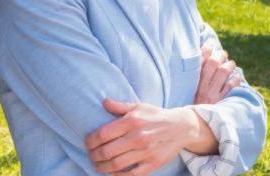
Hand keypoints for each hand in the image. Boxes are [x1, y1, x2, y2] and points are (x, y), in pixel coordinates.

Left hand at [85, 100, 206, 174]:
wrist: (181, 127)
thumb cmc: (156, 116)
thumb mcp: (139, 106)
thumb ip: (120, 106)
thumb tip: (104, 102)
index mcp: (131, 122)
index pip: (103, 134)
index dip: (91, 141)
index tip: (88, 143)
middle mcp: (137, 137)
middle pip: (107, 151)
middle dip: (94, 156)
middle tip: (90, 156)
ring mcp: (145, 152)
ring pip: (116, 164)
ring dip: (102, 167)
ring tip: (97, 166)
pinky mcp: (153, 163)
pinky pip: (132, 174)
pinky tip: (112, 172)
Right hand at [193, 42, 242, 104]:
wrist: (195, 126)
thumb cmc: (191, 107)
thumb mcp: (187, 92)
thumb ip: (192, 79)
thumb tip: (201, 62)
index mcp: (192, 83)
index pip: (199, 62)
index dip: (205, 50)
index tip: (210, 43)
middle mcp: (201, 87)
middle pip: (212, 65)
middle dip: (219, 55)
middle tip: (222, 53)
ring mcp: (211, 95)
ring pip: (222, 73)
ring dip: (229, 65)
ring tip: (231, 63)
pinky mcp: (220, 102)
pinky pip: (230, 87)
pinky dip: (235, 79)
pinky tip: (237, 76)